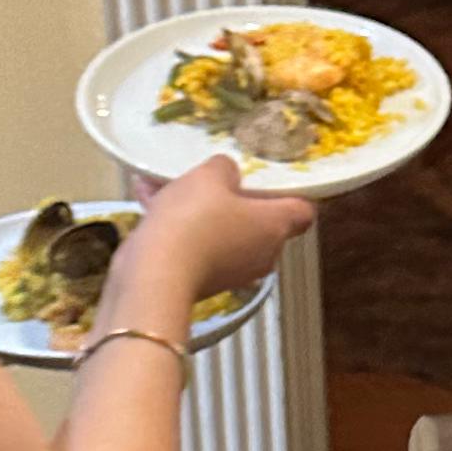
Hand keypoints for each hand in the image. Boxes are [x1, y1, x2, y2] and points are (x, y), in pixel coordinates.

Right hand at [114, 150, 313, 310]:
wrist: (156, 274)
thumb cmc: (194, 219)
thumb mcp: (209, 176)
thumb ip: (225, 168)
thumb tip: (228, 175)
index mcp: (275, 226)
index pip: (302, 211)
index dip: (289, 193)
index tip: (268, 181)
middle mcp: (263, 253)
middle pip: (259, 221)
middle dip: (234, 199)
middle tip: (211, 180)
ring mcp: (235, 272)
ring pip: (223, 231)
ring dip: (199, 210)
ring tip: (167, 185)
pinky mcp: (206, 282)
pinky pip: (199, 246)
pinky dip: (180, 228)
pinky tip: (149, 203)